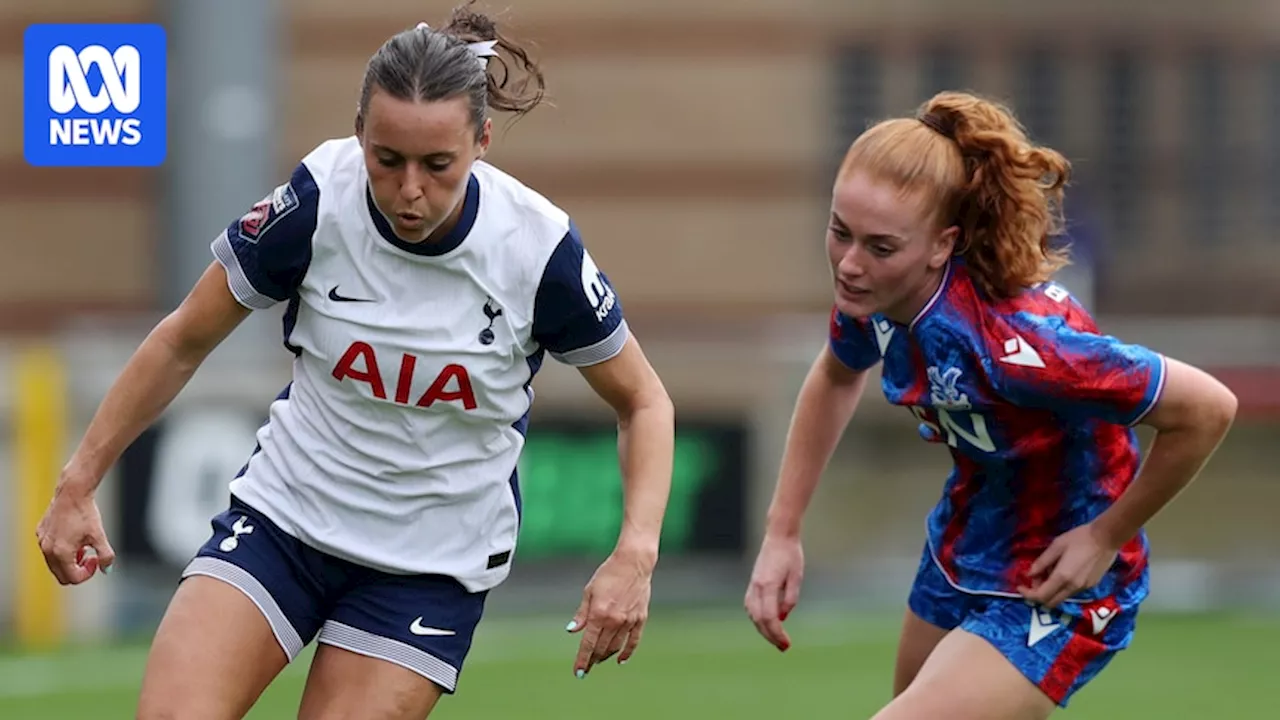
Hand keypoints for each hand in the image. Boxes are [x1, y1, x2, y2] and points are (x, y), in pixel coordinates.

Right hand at [35, 474, 115, 584]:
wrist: (72, 493)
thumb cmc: (85, 513)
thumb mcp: (99, 535)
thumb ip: (105, 555)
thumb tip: (107, 569)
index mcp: (60, 553)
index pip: (73, 578)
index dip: (88, 573)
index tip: (96, 560)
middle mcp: (47, 549)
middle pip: (61, 575)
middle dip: (77, 570)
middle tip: (90, 558)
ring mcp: (42, 541)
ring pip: (54, 563)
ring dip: (70, 560)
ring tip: (83, 547)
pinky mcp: (40, 533)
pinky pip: (49, 550)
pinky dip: (62, 550)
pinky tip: (74, 538)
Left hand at [566, 546, 653, 676]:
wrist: (633, 563)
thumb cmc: (608, 574)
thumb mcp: (589, 591)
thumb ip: (581, 613)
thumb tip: (571, 630)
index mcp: (598, 614)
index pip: (588, 644)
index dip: (582, 660)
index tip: (578, 672)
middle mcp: (613, 621)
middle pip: (601, 648)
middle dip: (592, 660)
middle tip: (586, 667)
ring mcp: (628, 621)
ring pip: (616, 647)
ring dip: (606, 656)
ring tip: (599, 660)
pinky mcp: (640, 619)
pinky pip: (633, 641)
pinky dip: (627, 652)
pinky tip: (621, 660)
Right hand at [744, 533, 803, 651]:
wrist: (778, 536)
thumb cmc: (791, 555)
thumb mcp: (796, 577)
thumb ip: (790, 598)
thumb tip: (782, 618)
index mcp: (768, 586)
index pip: (769, 618)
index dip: (777, 633)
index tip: (787, 644)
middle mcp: (757, 587)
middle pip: (759, 620)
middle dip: (770, 636)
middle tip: (784, 647)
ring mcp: (752, 585)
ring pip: (752, 615)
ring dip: (762, 629)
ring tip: (776, 639)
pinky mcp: (752, 584)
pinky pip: (750, 607)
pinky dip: (757, 619)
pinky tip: (766, 624)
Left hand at [1017, 522, 1117, 608]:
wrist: (1107, 538)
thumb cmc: (1079, 538)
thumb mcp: (1056, 546)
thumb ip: (1042, 562)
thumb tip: (1030, 574)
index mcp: (1062, 577)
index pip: (1041, 596)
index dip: (1028, 594)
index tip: (1021, 586)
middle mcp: (1072, 587)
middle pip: (1050, 603)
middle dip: (1038, 595)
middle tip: (1035, 578)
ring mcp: (1083, 588)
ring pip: (1061, 598)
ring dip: (1050, 592)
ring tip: (1049, 572)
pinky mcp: (1091, 586)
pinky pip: (1071, 593)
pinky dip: (1061, 588)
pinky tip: (1063, 573)